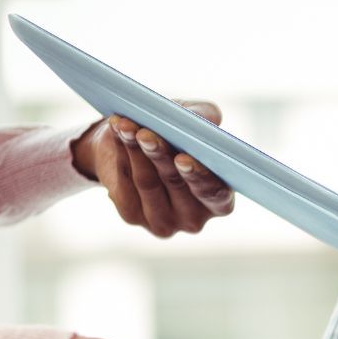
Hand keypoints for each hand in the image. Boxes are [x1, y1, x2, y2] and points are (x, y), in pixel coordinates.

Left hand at [72, 101, 235, 237]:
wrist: (133, 147)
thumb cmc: (174, 135)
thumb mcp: (192, 120)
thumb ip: (206, 117)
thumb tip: (208, 118)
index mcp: (219, 200)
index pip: (215, 194)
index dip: (200, 177)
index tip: (183, 158)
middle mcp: (194, 217)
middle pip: (176, 184)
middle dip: (160, 155)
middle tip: (145, 134)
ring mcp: (163, 221)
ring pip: (148, 182)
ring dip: (135, 149)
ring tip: (126, 124)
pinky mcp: (132, 215)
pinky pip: (126, 181)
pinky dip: (121, 151)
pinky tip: (118, 131)